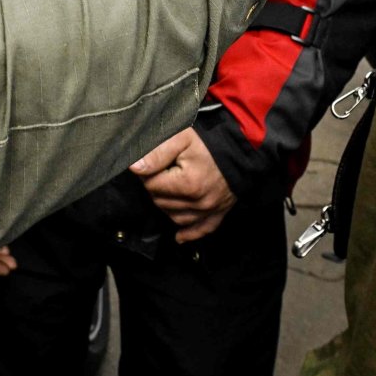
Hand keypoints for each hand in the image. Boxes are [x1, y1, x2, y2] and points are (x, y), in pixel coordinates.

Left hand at [132, 127, 234, 243]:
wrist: (242, 145)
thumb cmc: (208, 140)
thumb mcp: (181, 137)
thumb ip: (157, 153)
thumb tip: (134, 168)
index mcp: (188, 184)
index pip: (152, 186)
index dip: (149, 173)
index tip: (155, 163)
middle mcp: (199, 202)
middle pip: (161, 203)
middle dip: (157, 188)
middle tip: (163, 172)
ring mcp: (210, 209)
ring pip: (176, 217)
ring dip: (168, 206)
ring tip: (170, 190)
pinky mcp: (220, 212)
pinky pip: (202, 229)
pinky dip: (189, 234)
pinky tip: (179, 237)